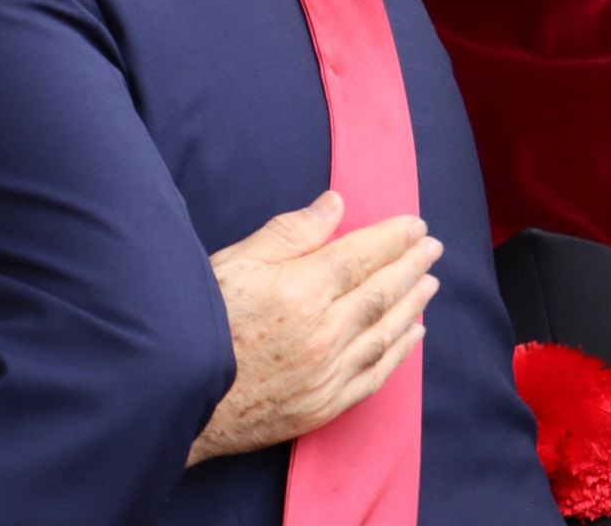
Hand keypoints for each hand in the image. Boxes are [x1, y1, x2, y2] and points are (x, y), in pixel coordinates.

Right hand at [187, 192, 440, 465]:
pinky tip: (413, 334)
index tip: (413, 224)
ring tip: (429, 282)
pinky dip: (400, 352)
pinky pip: (376, 375)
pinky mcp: (325, 404)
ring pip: (385, 333)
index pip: (360, 257)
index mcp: (301, 291)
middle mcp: (324, 333)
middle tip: (431, 246)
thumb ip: (289, 234)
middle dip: (410, 265)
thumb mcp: (235, 263)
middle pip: (380, 292)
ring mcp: (329, 373)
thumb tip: (333, 205)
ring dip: (412, 303)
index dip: (390, 238)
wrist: (179, 395)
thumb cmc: (201, 322)